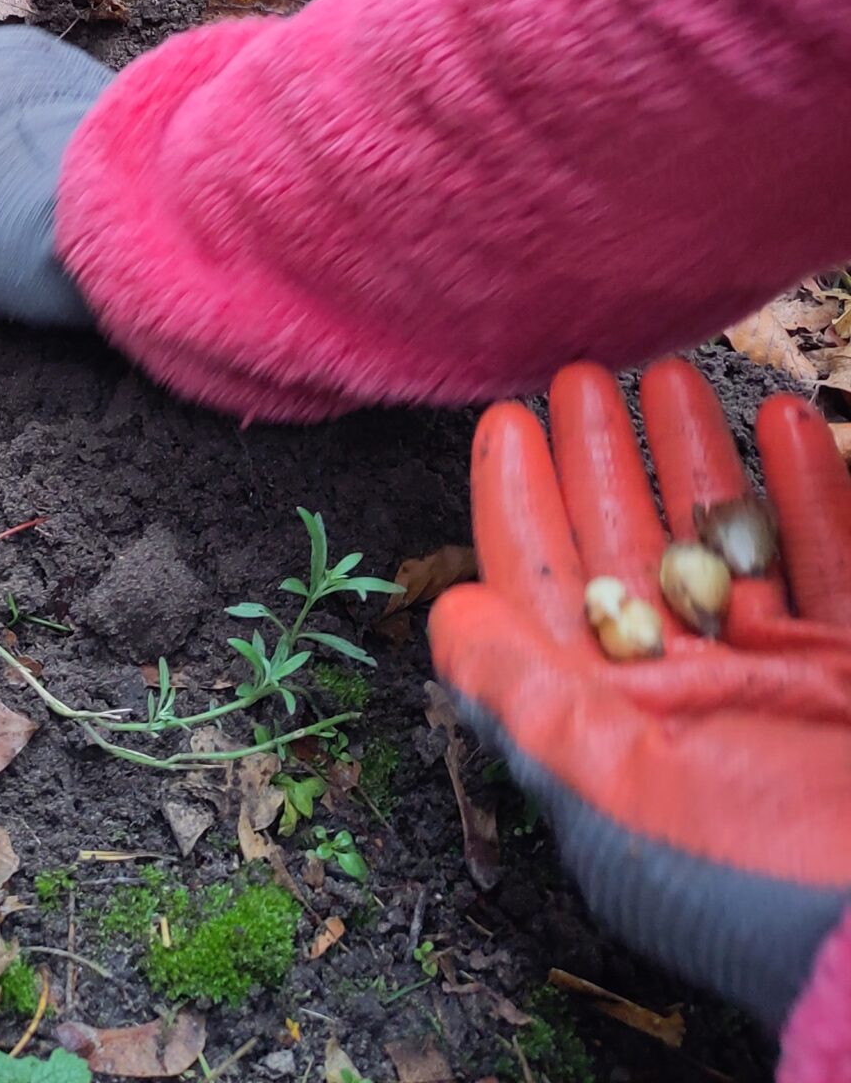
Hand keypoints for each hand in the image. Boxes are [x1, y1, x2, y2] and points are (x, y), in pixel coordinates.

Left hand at [430, 358, 850, 1031]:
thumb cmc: (757, 885)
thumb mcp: (621, 797)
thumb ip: (530, 701)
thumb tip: (447, 616)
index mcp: (620, 729)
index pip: (549, 599)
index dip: (521, 512)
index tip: (503, 424)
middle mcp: (694, 695)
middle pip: (634, 553)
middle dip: (603, 464)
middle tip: (581, 375)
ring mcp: (781, 678)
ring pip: (727, 542)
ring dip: (698, 459)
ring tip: (669, 377)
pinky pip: (832, 563)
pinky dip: (812, 493)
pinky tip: (788, 422)